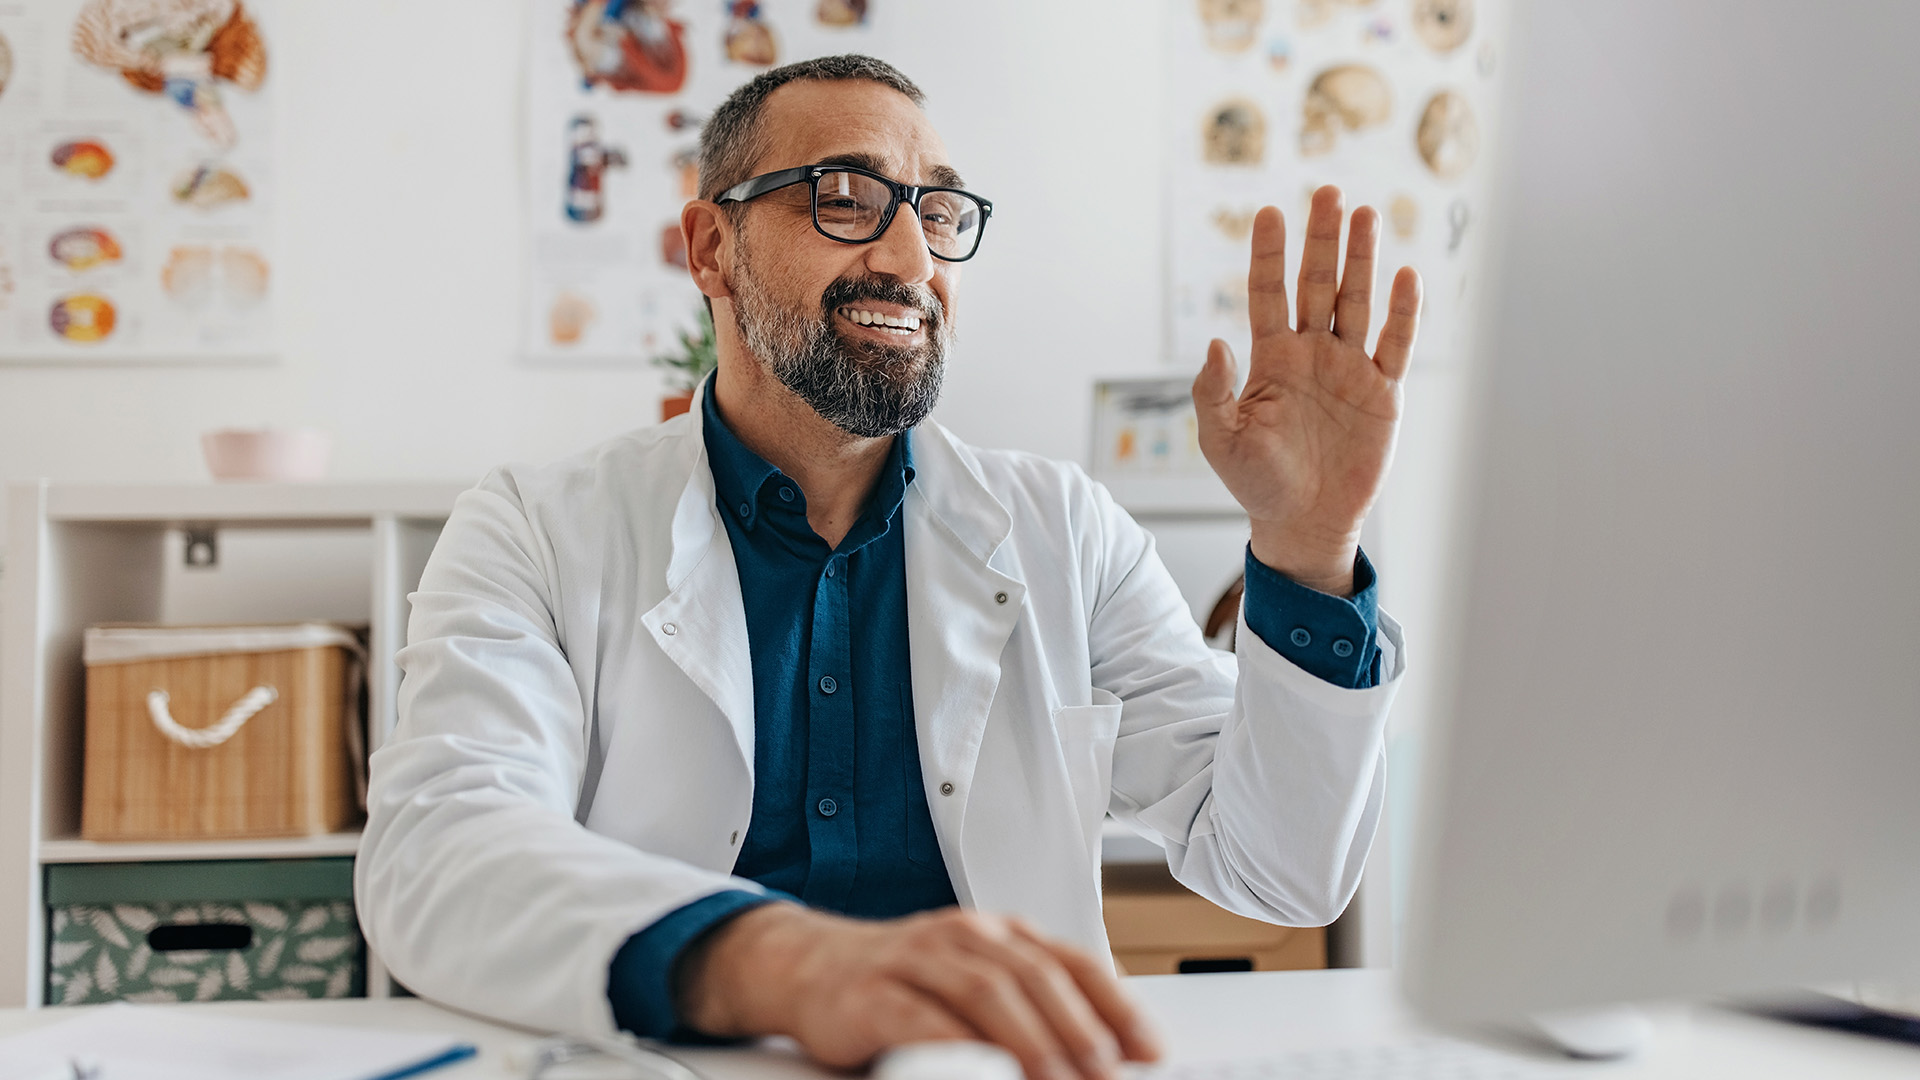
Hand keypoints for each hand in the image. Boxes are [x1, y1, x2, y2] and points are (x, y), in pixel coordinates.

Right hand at [677, 904, 1162, 1079]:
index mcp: (999, 934)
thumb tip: (1100, 1055)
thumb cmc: (904, 984)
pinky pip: (920, 1019)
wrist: (810, 967)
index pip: (1072, 962)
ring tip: (1056, 1078)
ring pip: (985, 992)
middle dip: (1078, 1029)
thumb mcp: (975, 983)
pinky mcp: (873, 994)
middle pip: (1034, 977)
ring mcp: (916, 960)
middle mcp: (963, 937)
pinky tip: (978, 1069)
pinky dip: (956, 1047)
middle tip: (1106, 1073)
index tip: (1149, 1050)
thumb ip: (1029, 1007)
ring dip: (1029, 1039)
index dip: (1116, 1005)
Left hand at [1193, 185, 1421, 595]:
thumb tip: (1214, 341)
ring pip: (1356, 302)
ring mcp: (1349, 369)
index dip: (1268, 254)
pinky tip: (1405, 275)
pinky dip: (1402, 312)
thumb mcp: (1221, 440)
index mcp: (1270, 359)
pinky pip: (1395, 344)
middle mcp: (1311, 354)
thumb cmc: (1257, 483)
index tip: (1268, 212)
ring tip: (1365, 214)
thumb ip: (1213, 391)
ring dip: (1362, 260)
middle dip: (1322, 239)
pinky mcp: (1382, 392)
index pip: (1268, 292)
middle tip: (1327, 191)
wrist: (1304, 523)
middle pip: (1317, 284)